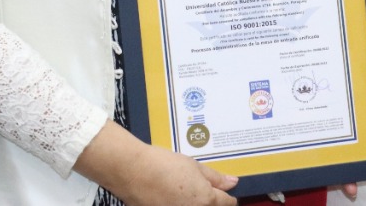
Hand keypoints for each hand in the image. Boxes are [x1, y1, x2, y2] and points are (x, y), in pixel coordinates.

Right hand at [75, 121, 238, 205]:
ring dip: (193, 202)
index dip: (227, 196)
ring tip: (181, 190)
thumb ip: (215, 177)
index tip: (223, 192)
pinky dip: (177, 203)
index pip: (227, 203)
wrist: (132, 170)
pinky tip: (169, 194)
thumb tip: (233, 182)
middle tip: (199, 189)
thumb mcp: (193, 165)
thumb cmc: (162, 164)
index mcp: (206, 199)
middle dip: (211, 201)